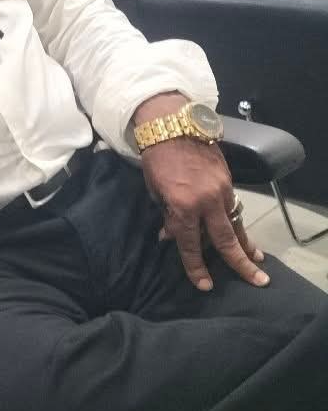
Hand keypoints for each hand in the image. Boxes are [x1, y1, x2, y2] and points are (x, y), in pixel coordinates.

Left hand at [136, 95, 268, 291]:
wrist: (173, 125)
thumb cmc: (156, 158)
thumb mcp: (154, 189)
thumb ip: (166, 214)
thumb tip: (171, 236)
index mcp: (182, 205)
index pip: (189, 244)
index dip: (196, 267)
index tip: (205, 285)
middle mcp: (205, 202)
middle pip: (225, 240)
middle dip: (240, 263)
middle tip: (257, 281)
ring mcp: (220, 191)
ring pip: (236, 223)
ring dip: (246, 244)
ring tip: (257, 261)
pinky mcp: (228, 181)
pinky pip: (234, 207)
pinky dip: (238, 221)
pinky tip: (243, 232)